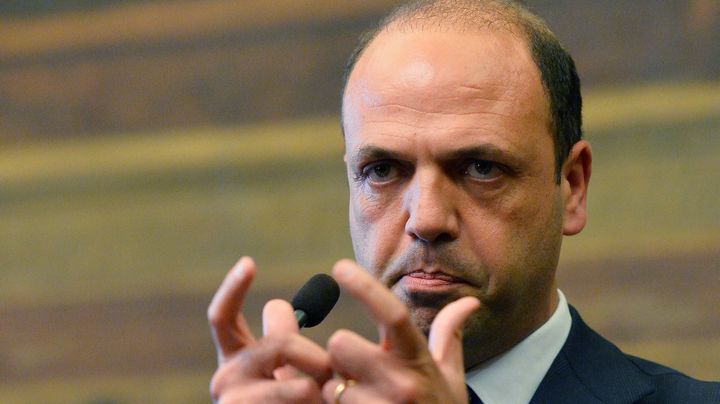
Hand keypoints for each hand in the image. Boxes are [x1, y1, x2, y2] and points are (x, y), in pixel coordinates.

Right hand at [207, 257, 331, 402]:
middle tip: (332, 374)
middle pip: (282, 344)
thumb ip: (281, 338)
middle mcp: (225, 380)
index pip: (223, 317)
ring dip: (324, 393)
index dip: (233, 288)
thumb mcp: (284, 373)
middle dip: (317, 358)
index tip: (248, 261)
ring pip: (302, 385)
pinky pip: (306, 399)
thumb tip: (276, 303)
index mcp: (233, 359)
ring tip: (328, 400)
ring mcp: (233, 403)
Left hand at [321, 260, 479, 402]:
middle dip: (339, 351)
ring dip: (334, 389)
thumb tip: (469, 301)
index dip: (364, 287)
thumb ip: (451, 336)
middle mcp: (400, 384)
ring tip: (358, 400)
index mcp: (419, 362)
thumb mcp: (451, 379)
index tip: (339, 266)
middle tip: (351, 365)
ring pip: (329, 383)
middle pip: (341, 343)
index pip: (392, 314)